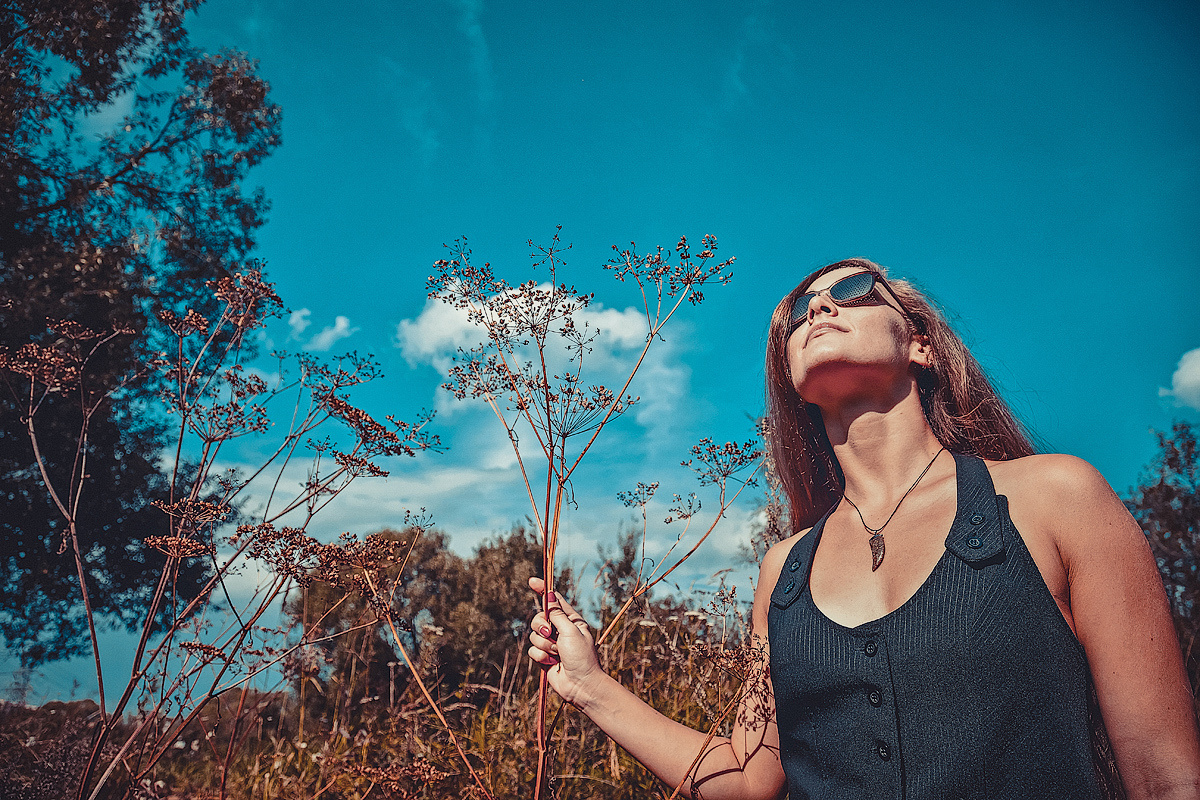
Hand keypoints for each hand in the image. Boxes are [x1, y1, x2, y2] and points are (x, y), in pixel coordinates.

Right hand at [527, 576, 602, 707]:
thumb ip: (557, 614)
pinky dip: (541, 656)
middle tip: (550, 634)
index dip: (543, 591)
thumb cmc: (581, 657)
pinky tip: (552, 663)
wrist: (581, 685)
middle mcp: (561, 630)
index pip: (555, 601)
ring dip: (545, 645)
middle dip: (541, 626)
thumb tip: (550, 596)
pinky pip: (532, 650)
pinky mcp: (545, 657)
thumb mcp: (571, 631)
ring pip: (534, 635)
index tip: (532, 582)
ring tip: (557, 653)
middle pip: (539, 618)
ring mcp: (552, 643)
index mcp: (572, 620)